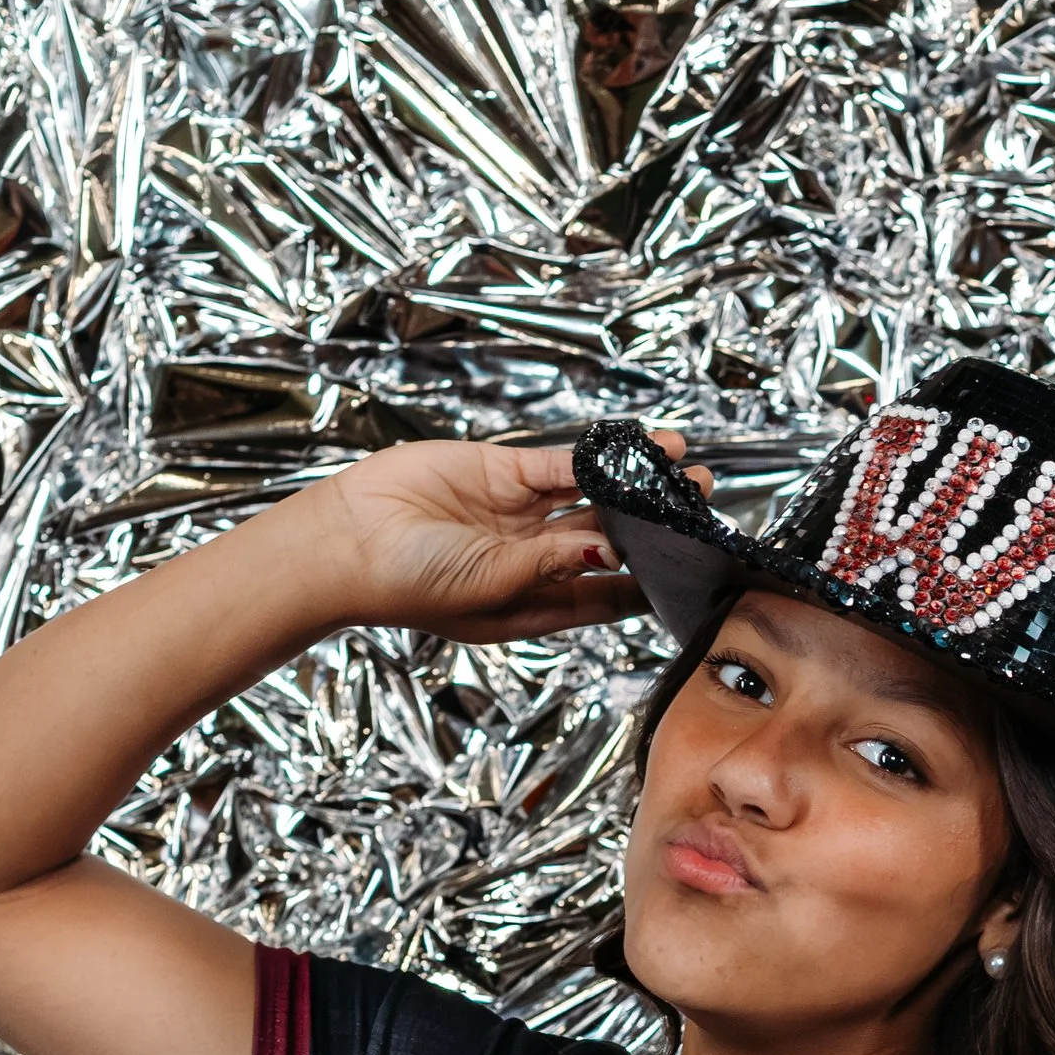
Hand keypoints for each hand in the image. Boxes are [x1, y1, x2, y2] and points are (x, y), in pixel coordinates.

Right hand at [315, 432, 710, 646]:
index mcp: (541, 606)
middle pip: (614, 542)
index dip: (654, 583)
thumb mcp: (493, 585)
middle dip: (659, 525)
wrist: (349, 542)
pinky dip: (597, 456)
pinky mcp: (501, 475)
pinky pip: (559, 464)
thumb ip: (553, 565)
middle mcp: (538, 563)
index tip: (697, 569)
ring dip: (638, 484)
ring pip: (595, 497)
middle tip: (705, 505)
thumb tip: (610, 549)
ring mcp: (521, 517)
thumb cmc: (412, 585)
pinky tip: (637, 448)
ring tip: (685, 467)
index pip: (613, 598)